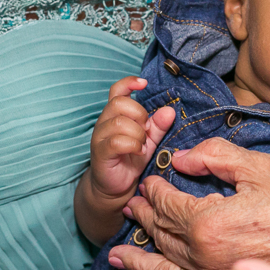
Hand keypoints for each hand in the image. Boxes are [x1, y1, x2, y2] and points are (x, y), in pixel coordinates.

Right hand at [89, 76, 175, 200]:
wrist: (116, 186)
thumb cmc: (131, 158)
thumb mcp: (149, 140)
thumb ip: (158, 126)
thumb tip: (169, 110)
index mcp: (115, 114)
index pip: (117, 90)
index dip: (129, 83)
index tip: (144, 83)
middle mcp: (104, 122)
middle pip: (119, 103)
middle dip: (139, 114)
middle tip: (146, 130)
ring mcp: (100, 137)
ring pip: (119, 122)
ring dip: (138, 133)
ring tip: (142, 145)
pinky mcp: (100, 153)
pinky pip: (116, 141)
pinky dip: (132, 145)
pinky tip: (138, 152)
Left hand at [107, 138, 269, 269]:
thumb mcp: (262, 167)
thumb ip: (216, 157)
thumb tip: (183, 158)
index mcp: (211, 225)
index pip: (169, 206)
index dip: (156, 190)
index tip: (151, 180)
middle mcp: (211, 265)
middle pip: (166, 239)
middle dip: (146, 219)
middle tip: (133, 207)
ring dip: (142, 265)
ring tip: (120, 255)